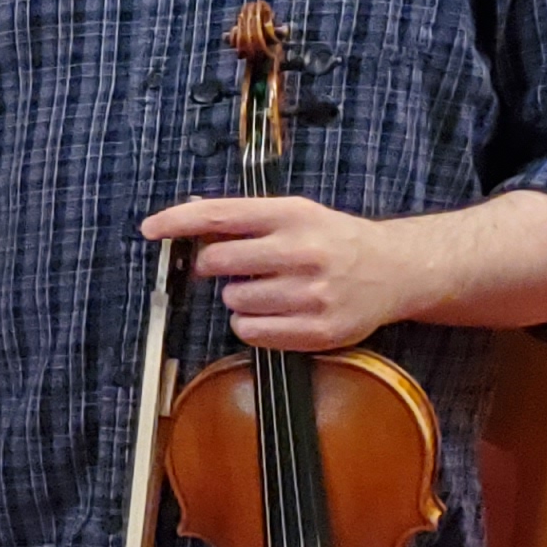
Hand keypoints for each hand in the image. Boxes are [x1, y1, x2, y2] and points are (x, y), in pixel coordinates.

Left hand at [142, 192, 420, 351]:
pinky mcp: (318, 330)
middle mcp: (302, 252)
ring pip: (232, 300)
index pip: (219, 215)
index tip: (150, 229)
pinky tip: (275, 311)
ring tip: (270, 288)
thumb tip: (185, 219)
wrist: (396, 270)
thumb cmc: (334, 240)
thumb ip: (244, 219)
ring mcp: (312, 293)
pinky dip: (250, 324)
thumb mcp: (296, 214)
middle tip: (234, 266)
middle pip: (217, 262)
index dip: (177, 221)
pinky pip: (250, 332)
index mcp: (292, 215)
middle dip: (213, 266)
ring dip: (237, 297)